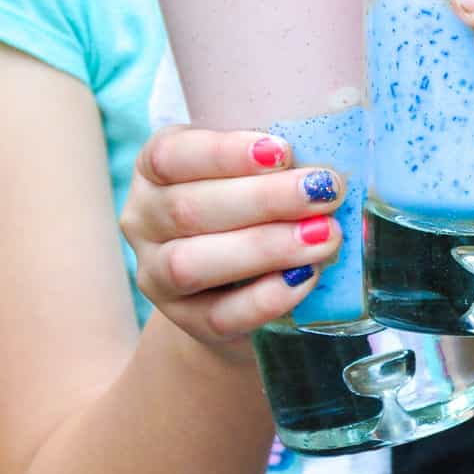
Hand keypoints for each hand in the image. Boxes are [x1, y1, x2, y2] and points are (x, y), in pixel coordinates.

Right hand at [121, 126, 343, 352]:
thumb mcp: (252, 171)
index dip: (224, 153)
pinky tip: (306, 279)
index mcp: (155, 168)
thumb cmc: (251, 204)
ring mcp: (156, 275)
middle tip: (325, 192)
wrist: (235, 286)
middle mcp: (144, 219)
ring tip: (324, 237)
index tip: (282, 151)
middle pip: (188, 209)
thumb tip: (329, 167)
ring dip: (265, 248)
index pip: (171, 156)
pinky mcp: (186, 322)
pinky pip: (219, 316)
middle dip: (264, 200)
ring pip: (192, 264)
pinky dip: (265, 298)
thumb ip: (277, 163)